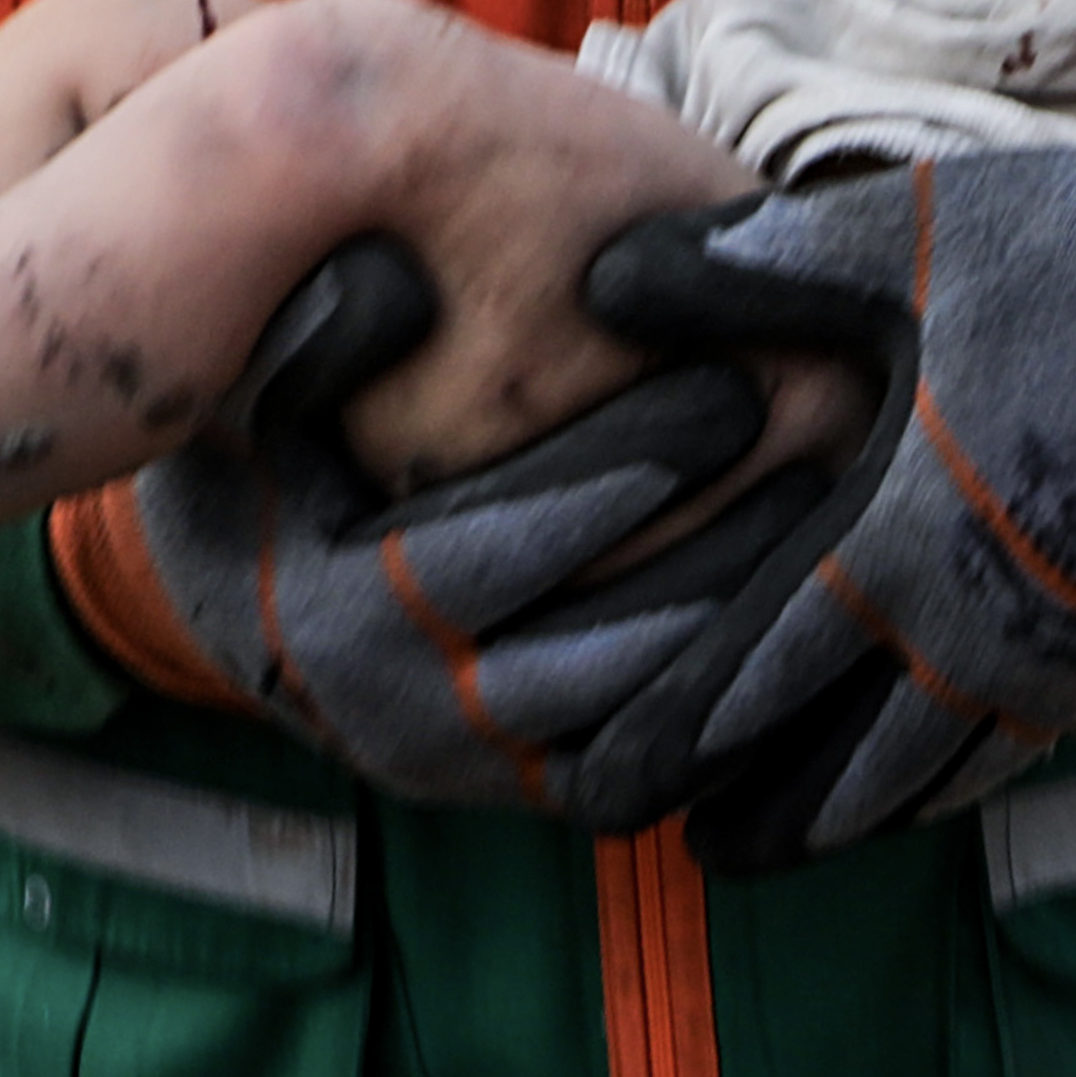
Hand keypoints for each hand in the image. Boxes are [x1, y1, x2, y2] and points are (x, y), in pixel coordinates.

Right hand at [107, 234, 886, 825]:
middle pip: (598, 655)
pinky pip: (651, 768)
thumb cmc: (265, 458)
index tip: (725, 388)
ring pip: (642, 731)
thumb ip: (317, 332)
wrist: (240, 599)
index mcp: (335, 615)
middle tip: (824, 459)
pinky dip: (730, 706)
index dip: (618, 471)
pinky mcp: (528, 795)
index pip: (496, 550)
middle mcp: (406, 719)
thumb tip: (400, 281)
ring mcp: (475, 774)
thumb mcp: (257, 388)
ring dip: (746, 638)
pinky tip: (805, 611)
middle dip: (720, 558)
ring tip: (835, 528)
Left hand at [574, 144, 1075, 871]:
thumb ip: (744, 272)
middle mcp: (975, 629)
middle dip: (756, 816)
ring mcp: (1067, 657)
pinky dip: (957, 784)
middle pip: (841, 765)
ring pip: (937, 777)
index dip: (670, 738)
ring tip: (785, 848)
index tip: (595, 789)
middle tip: (685, 857)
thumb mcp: (896, 241)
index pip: (751, 674)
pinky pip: (1027, 751)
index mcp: (896, 538)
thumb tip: (597, 281)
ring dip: (854, 820)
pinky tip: (932, 788)